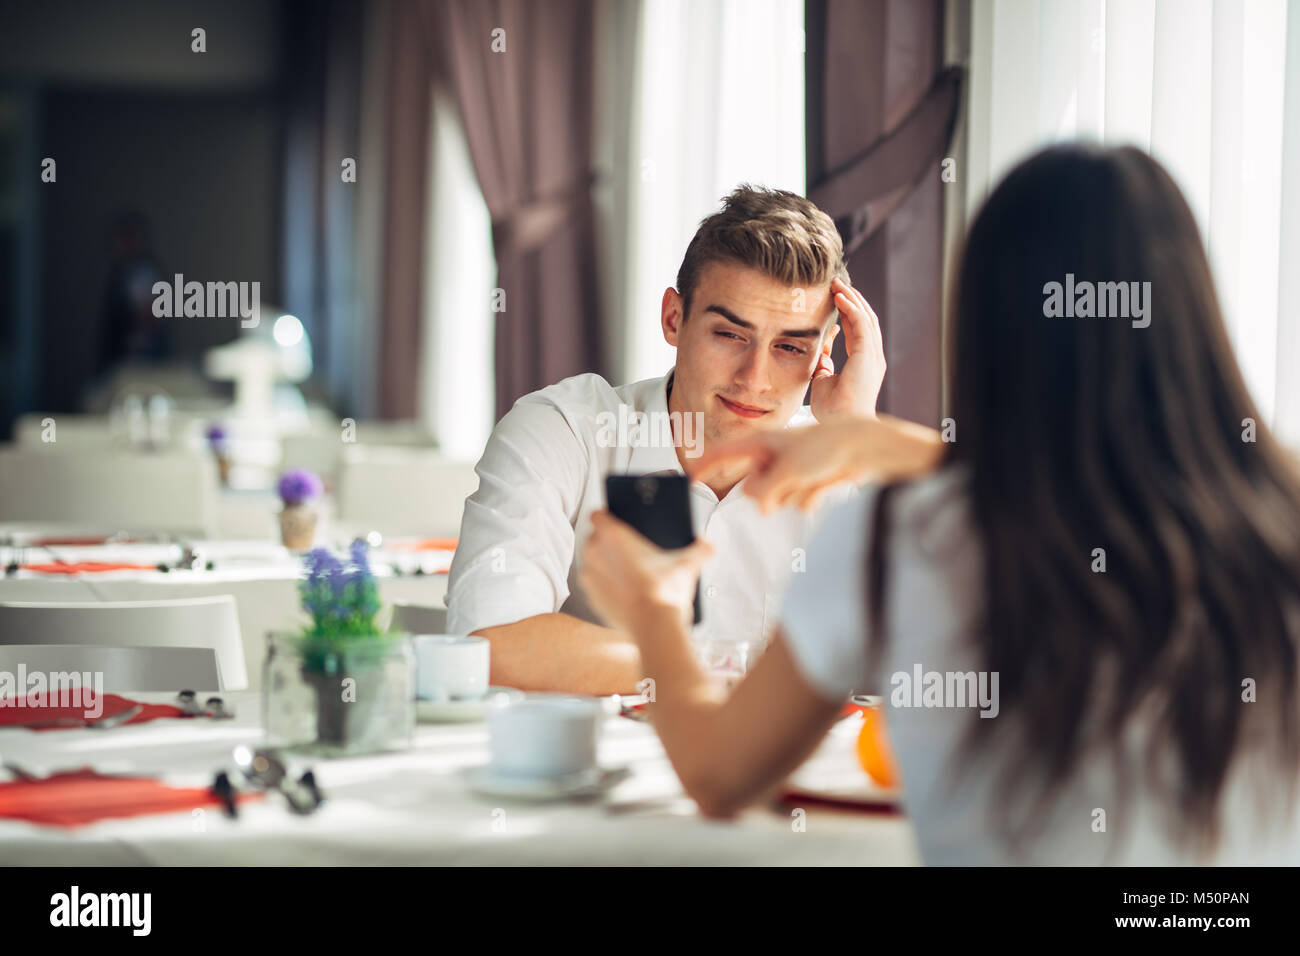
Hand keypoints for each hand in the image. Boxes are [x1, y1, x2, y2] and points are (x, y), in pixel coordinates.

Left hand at [578, 511, 714, 635]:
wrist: (655, 628)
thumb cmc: (666, 590)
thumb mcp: (688, 564)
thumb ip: (701, 549)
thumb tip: (707, 545)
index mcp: (613, 535)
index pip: (598, 514)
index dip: (607, 516)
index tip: (617, 522)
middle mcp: (595, 552)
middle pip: (595, 538)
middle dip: (608, 542)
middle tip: (629, 549)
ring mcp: (590, 577)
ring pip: (593, 561)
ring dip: (605, 563)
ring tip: (628, 570)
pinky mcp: (591, 597)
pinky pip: (596, 585)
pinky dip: (605, 585)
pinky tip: (624, 590)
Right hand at [688, 416, 943, 513]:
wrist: (864, 447)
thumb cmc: (826, 447)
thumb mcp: (787, 470)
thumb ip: (765, 491)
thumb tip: (758, 506)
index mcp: (761, 441)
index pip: (723, 453)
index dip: (705, 466)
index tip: (691, 479)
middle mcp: (773, 454)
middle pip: (752, 483)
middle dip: (766, 493)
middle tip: (785, 485)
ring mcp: (790, 468)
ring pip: (776, 497)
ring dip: (791, 495)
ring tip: (811, 481)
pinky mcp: (808, 480)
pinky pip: (797, 501)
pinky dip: (809, 498)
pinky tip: (823, 487)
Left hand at [809, 277, 886, 421]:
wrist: (841, 425)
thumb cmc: (833, 410)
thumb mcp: (823, 381)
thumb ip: (824, 365)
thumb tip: (820, 352)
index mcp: (865, 363)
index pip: (859, 331)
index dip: (849, 314)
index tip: (835, 300)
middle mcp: (873, 357)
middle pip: (866, 320)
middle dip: (852, 300)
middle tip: (836, 284)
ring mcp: (872, 355)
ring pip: (866, 318)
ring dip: (852, 299)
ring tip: (837, 284)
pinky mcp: (867, 354)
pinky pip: (862, 324)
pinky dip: (851, 308)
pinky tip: (839, 297)